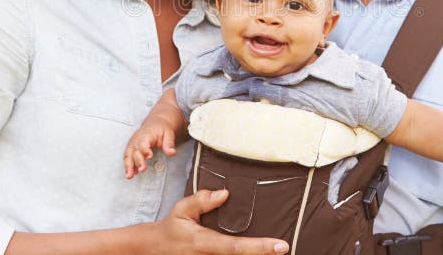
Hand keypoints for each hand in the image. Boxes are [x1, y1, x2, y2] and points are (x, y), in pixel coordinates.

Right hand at [123, 117, 177, 178]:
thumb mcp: (168, 134)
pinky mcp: (131, 148)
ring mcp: (133, 144)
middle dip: (138, 161)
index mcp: (147, 134)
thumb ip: (169, 143)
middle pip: (135, 150)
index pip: (144, 142)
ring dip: (128, 166)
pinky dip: (128, 166)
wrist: (155, 124)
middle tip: (142, 169)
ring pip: (128, 155)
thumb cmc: (161, 129)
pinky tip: (130, 174)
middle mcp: (137, 139)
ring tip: (130, 176)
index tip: (149, 156)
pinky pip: (127, 157)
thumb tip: (172, 153)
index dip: (145, 149)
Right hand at [153, 189, 288, 253]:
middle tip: (286, 248)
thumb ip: (201, 201)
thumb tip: (224, 194)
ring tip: (276, 250)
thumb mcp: (181, 210)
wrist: (156, 249)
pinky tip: (261, 251)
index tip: (282, 246)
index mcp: (204, 243)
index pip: (236, 247)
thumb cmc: (173, 228)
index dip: (260, 248)